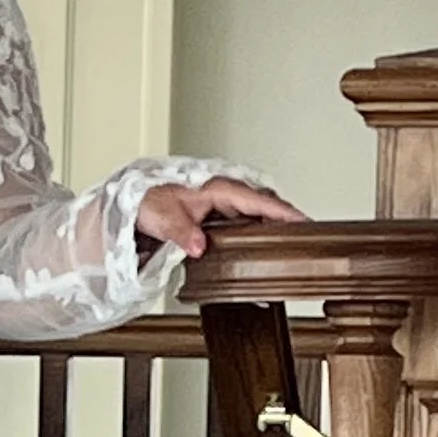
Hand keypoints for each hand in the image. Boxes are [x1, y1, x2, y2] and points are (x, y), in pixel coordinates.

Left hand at [134, 175, 304, 262]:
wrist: (131, 206)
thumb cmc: (145, 202)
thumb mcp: (162, 217)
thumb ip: (182, 232)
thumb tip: (200, 246)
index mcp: (215, 188)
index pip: (257, 200)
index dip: (282, 211)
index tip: (304, 222)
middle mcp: (222, 194)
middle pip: (263, 206)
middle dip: (285, 220)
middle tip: (306, 238)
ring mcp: (220, 206)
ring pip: (255, 215)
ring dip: (271, 228)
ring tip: (289, 246)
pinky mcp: (216, 218)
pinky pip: (243, 223)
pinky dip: (255, 233)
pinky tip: (260, 248)